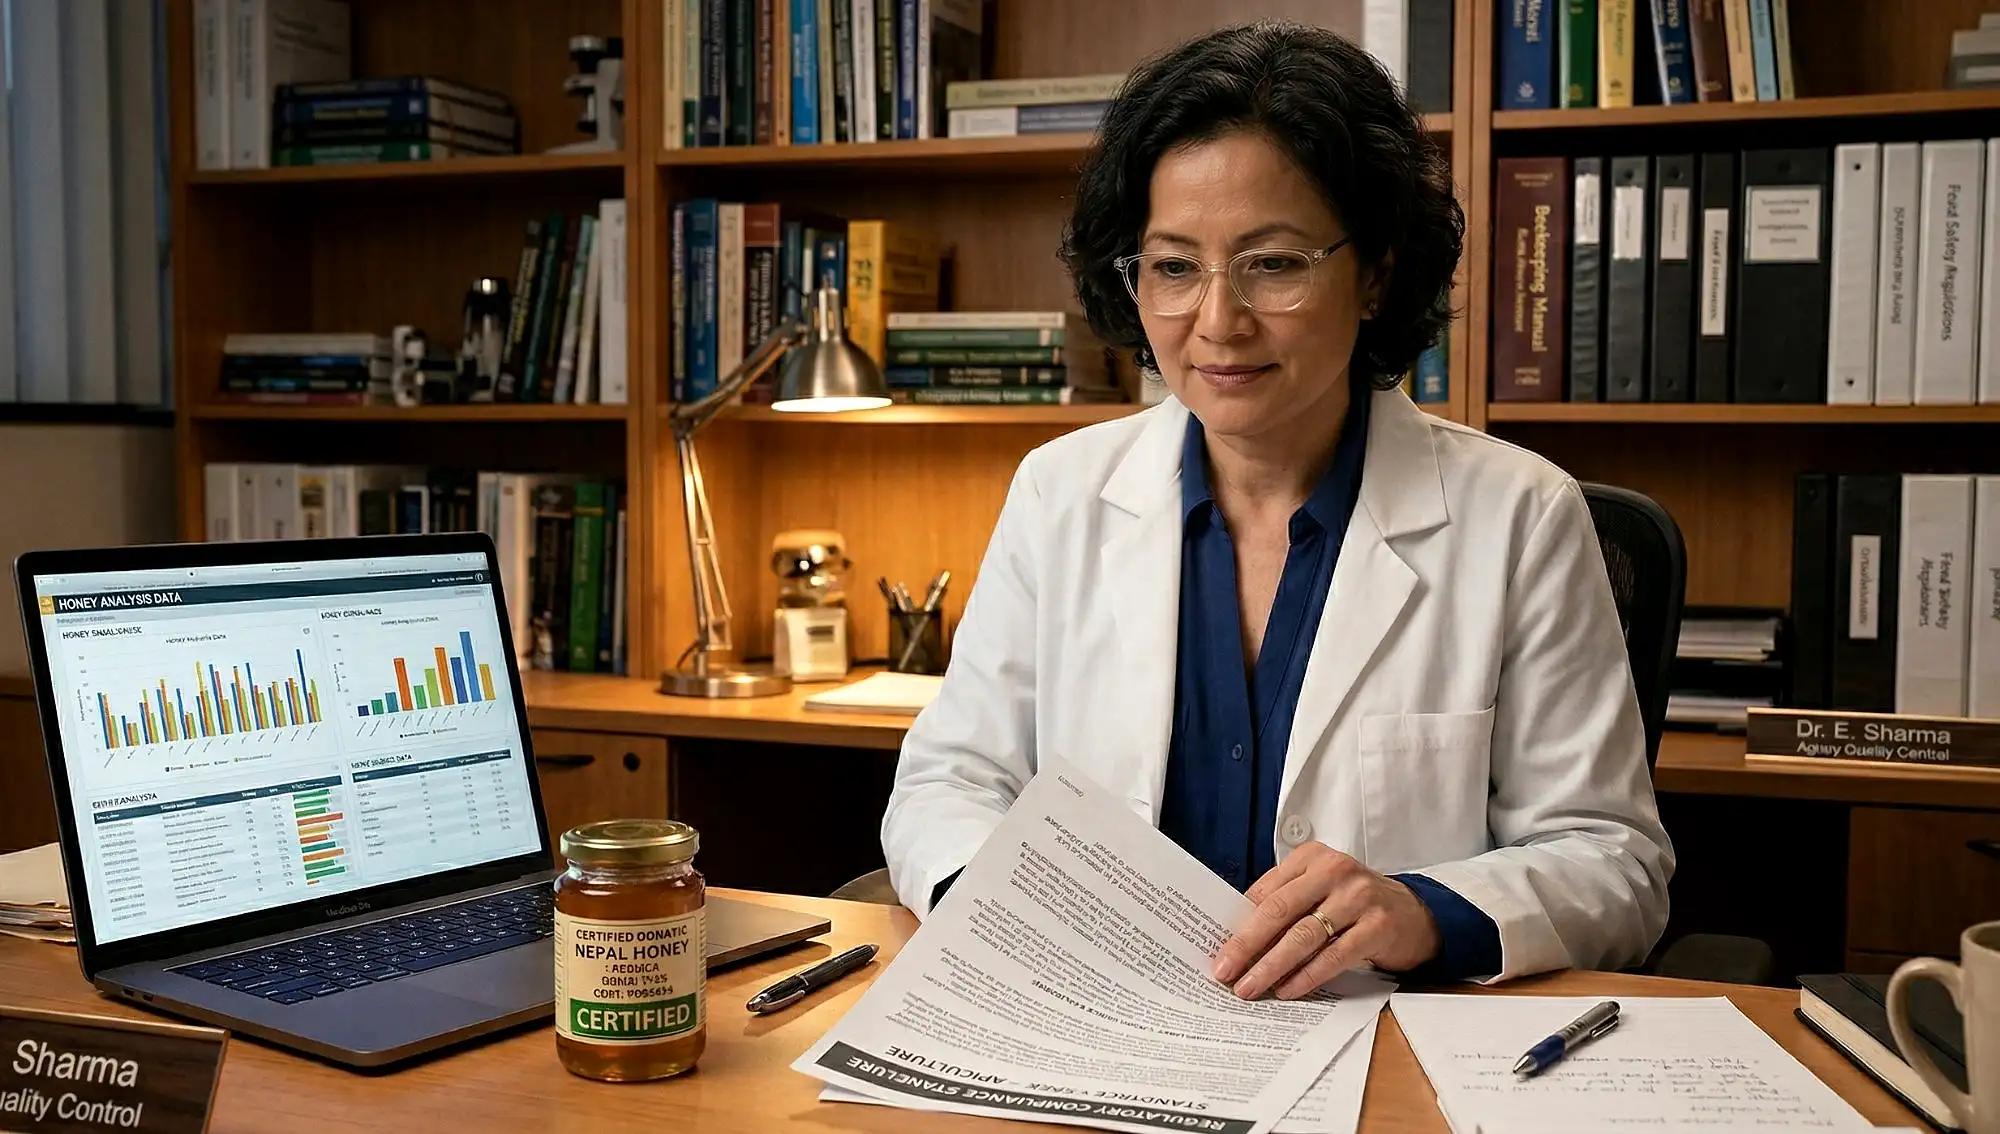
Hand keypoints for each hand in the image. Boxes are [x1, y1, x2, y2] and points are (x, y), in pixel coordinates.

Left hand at [1211, 842, 1440, 999]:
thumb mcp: (1320, 889)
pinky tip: (1287, 990)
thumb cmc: (1355, 904)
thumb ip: (1285, 903)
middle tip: (1224, 972)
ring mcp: (1358, 897)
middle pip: (1279, 911)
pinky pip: (1333, 956)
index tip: (1218, 951)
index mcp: (1311, 857)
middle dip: (1246, 945)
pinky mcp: (1377, 927)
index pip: (1266, 892)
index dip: (1238, 924)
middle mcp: (1334, 871)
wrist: (1415, 915)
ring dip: (1271, 966)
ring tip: (1249, 987)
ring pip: (1303, 936)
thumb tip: (1237, 937)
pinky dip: (1306, 976)